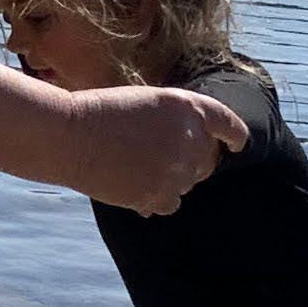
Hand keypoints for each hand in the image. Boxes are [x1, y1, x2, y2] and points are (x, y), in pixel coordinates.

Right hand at [54, 82, 246, 215]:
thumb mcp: (146, 103)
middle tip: (157, 156)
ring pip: (187, 183)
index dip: (236, 136)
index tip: (238, 145)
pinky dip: (155, 198)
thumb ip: (176, 125)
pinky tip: (132, 185)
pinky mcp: (159, 194)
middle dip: (190, 160)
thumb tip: (191, 163)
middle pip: (207, 160)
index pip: (227, 123)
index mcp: (187, 107)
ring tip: (133, 165)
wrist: (70, 136)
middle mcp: (189, 138)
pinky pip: (170, 203)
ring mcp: (176, 169)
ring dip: (168, 178)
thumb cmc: (100, 114)